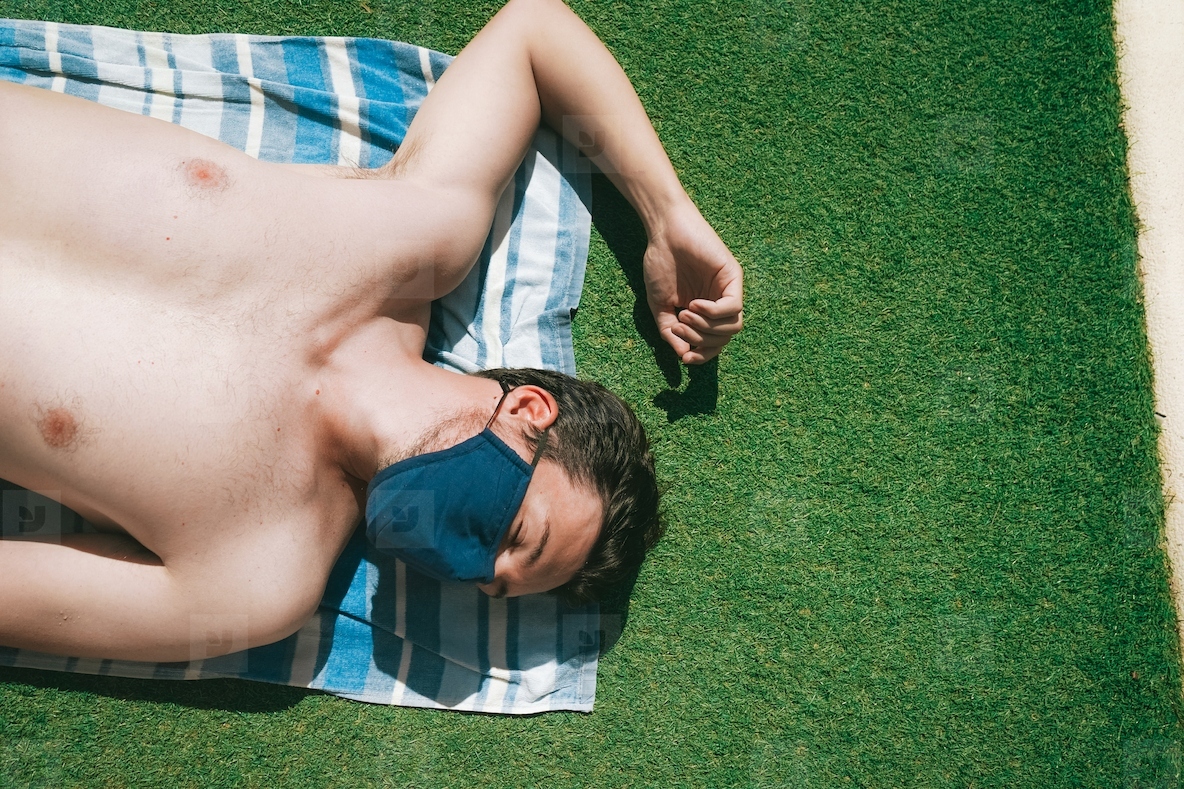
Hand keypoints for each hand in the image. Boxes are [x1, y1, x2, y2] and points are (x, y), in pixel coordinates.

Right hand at [642, 200, 743, 363]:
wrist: (664, 232)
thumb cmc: (661, 264)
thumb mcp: (660, 307)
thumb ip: (670, 332)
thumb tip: (684, 356)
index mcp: (705, 313)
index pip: (714, 343)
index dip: (703, 355)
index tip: (685, 358)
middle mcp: (720, 303)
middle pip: (724, 339)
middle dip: (699, 341)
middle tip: (678, 328)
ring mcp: (728, 289)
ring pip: (732, 328)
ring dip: (706, 329)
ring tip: (684, 316)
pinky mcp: (733, 276)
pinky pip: (733, 307)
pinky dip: (713, 313)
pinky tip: (694, 306)